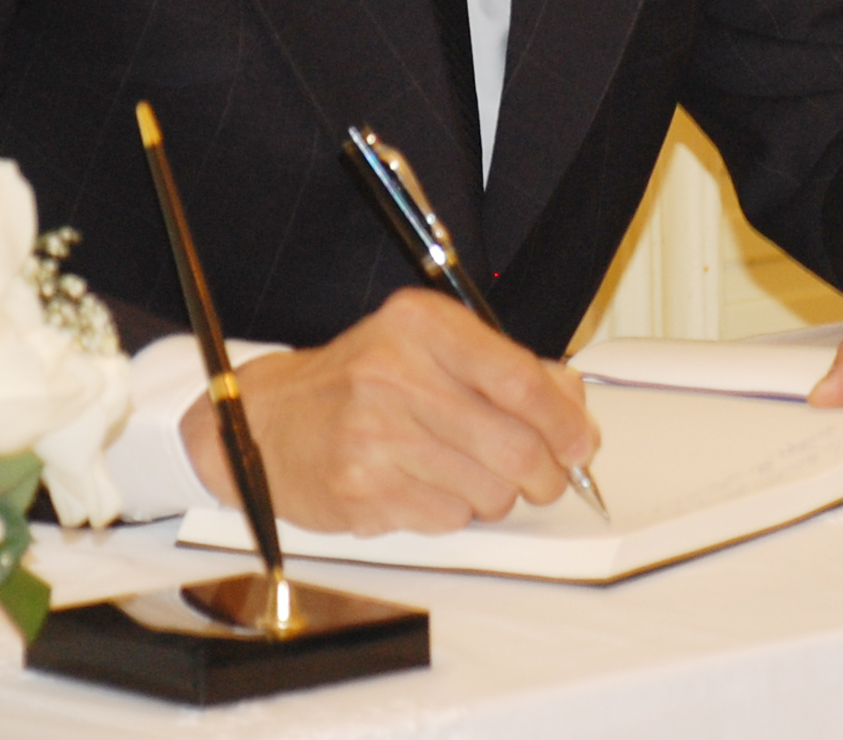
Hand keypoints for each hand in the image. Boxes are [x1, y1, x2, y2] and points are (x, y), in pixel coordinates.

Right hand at [178, 288, 599, 535]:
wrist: (263, 424)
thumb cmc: (353, 385)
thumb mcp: (423, 348)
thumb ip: (501, 366)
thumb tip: (571, 403)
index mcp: (419, 325)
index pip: (517, 376)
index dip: (563, 419)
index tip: (579, 442)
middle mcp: (395, 373)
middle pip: (514, 443)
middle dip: (544, 473)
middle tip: (545, 478)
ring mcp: (376, 435)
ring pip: (489, 489)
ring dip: (496, 495)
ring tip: (468, 476)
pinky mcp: (363, 490)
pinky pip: (449, 517)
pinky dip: (454, 512)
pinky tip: (426, 488)